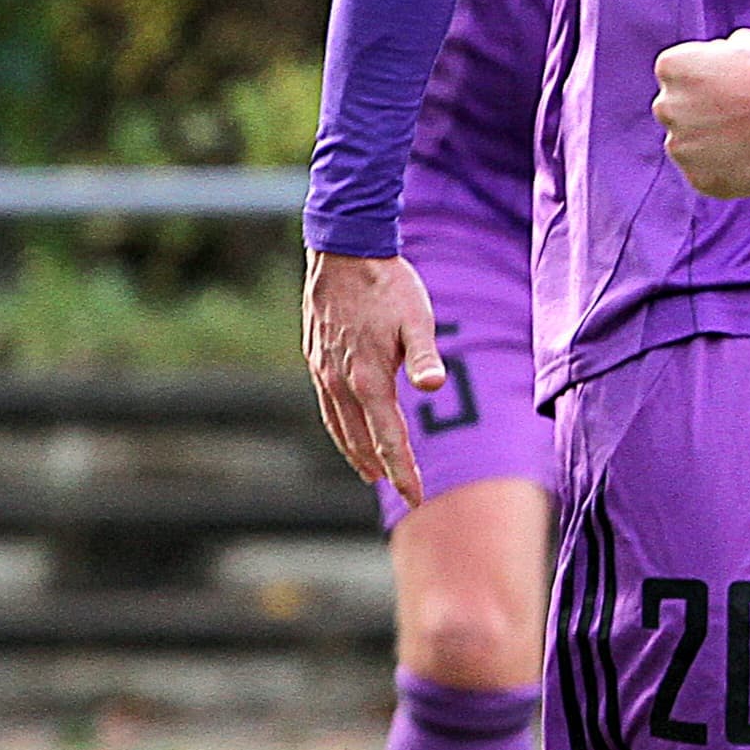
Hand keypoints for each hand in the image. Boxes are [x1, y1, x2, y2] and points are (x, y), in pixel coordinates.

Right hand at [302, 248, 444, 502]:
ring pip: (338, 426)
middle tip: (401, 491)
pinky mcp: (315, 357)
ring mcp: (324, 371)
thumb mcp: (416, 317)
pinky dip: (338, 426)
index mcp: (369, 379)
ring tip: (371, 472)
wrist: (343, 251)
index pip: (389, 439)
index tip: (416, 498)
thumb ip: (424, 356)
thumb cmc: (388, 284)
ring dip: (355, 452)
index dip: (404, 472)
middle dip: (382, 468)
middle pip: (361, 440)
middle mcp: (341, 382)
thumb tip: (434, 387)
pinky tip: (347, 427)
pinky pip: (326, 405)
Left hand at [654, 30, 749, 198]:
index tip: (731, 85)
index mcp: (671, 68)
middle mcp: (666, 107)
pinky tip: (749, 160)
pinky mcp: (698, 179)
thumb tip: (717, 61)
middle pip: (675, 111)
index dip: (705, 80)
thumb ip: (718, 53)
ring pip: (688, 146)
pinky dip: (722, 170)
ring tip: (747, 139)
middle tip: (737, 115)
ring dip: (708, 143)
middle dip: (698, 112)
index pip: (676, 75)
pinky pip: (704, 174)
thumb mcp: (745, 43)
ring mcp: (680, 147)